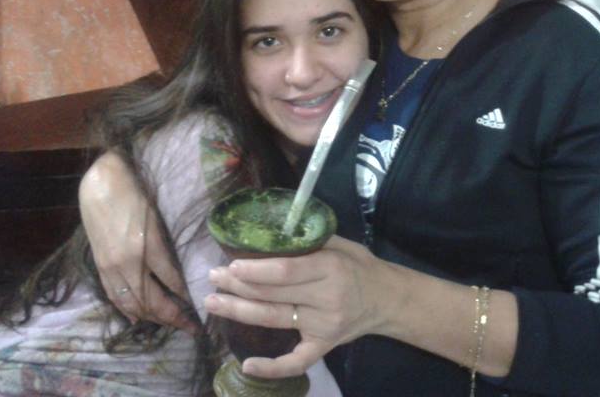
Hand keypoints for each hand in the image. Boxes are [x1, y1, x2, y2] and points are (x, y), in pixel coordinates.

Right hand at [79, 152, 196, 332]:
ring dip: (151, 318)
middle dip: (172, 316)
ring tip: (168, 325)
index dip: (184, 296)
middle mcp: (129, 262)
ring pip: (132, 303)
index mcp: (148, 245)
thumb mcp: (156, 219)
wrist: (100, 186)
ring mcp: (112, 267)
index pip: (170, 280)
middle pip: (152, 299)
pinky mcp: (100, 267)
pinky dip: (127, 310)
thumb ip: (164, 246)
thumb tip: (174, 273)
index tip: (197, 306)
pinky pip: (114, 296)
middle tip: (190, 326)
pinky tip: (137, 319)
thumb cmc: (134, 195)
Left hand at [205, 235, 395, 377]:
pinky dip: (272, 367)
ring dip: (240, 312)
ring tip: (213, 303)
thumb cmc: (359, 265)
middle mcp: (327, 299)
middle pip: (274, 295)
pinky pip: (297, 361)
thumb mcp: (340, 244)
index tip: (231, 266)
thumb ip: (309, 240)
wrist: (387, 298)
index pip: (286, 272)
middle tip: (212, 278)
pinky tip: (247, 366)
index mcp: (330, 269)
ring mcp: (324, 326)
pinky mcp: (324, 346)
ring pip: (275, 320)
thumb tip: (268, 233)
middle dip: (238, 286)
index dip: (256, 271)